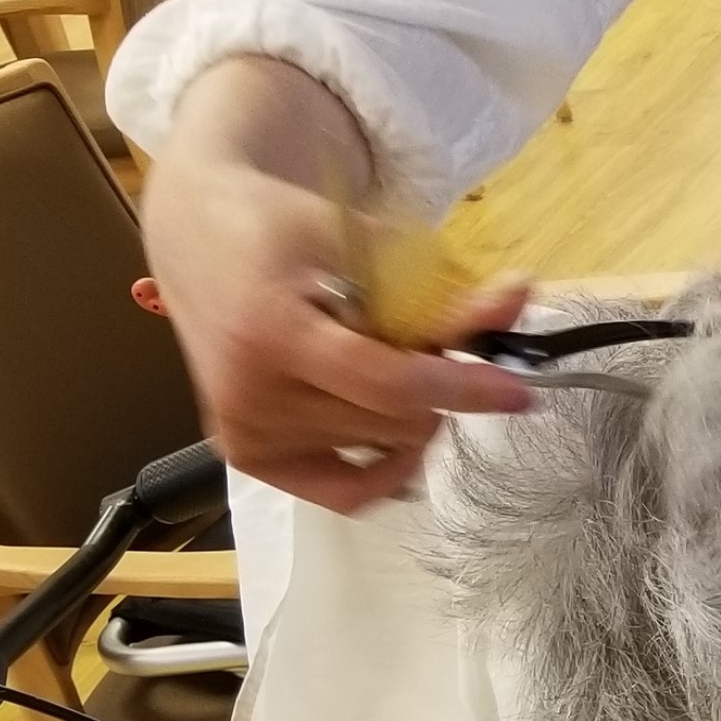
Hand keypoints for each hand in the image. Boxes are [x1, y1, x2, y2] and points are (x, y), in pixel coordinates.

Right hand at [141, 59, 533, 512]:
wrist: (200, 234)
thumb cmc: (280, 228)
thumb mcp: (362, 244)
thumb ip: (440, 288)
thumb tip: (520, 300)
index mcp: (272, 333)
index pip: (391, 384)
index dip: (463, 389)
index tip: (519, 392)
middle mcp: (251, 395)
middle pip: (395, 420)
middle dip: (431, 384)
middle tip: (412, 340)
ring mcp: (245, 433)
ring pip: (383, 449)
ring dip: (405, 412)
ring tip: (373, 360)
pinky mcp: (249, 457)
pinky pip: (347, 492)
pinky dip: (384, 467)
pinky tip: (394, 434)